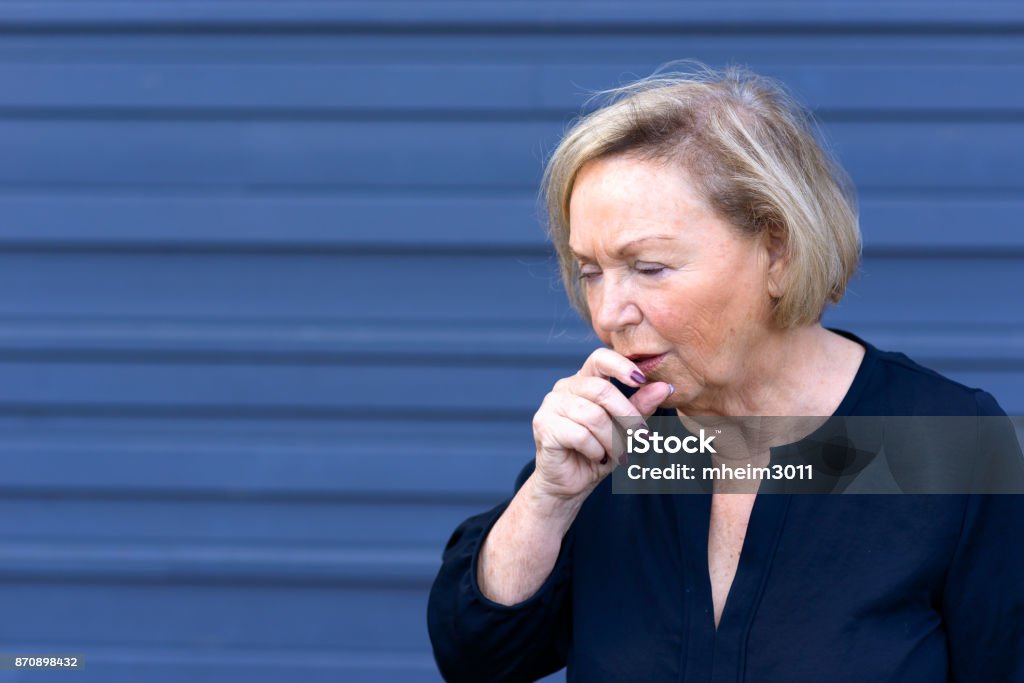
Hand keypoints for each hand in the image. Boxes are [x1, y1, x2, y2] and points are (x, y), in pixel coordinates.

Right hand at [530, 348, 674, 501]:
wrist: (568, 484)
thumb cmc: (596, 453)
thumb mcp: (624, 429)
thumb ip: (640, 407)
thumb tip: (665, 387)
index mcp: (584, 381)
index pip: (600, 358)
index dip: (622, 366)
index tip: (641, 381)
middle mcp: (564, 387)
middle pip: (602, 390)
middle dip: (627, 416)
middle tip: (641, 437)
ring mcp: (551, 405)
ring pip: (593, 416)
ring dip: (611, 440)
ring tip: (615, 453)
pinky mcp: (544, 425)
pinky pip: (580, 435)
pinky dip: (595, 450)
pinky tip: (595, 456)